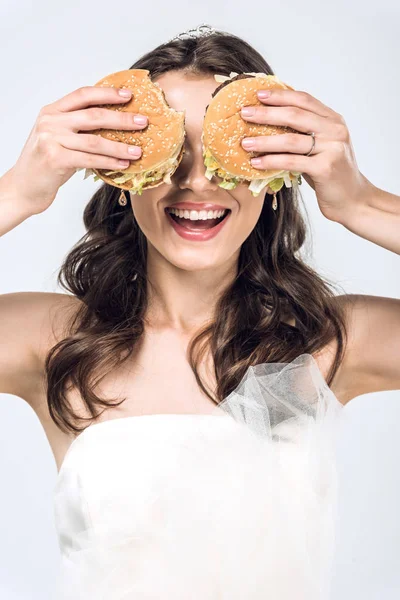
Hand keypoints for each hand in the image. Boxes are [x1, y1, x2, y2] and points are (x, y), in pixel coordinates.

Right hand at [9, 86, 147, 214]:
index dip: (107, 93)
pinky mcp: (55, 159)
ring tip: (138, 151)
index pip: (83, 95)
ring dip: (120, 147)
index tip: (129, 95)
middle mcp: (50, 122)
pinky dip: (109, 162)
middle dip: (122, 119)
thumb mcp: (58, 138)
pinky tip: (123, 165)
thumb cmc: (46, 163)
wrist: (24, 187)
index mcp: (52, 111)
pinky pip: (90, 160)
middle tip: (143, 122)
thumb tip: (116, 125)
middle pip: (93, 116)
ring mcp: (51, 140)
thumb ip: (78, 128)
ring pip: (95, 141)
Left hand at [240, 88, 373, 222]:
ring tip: (244, 142)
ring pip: (290, 140)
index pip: (304, 99)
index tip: (258, 94)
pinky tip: (255, 163)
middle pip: (295, 115)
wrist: (353, 200)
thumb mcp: (320, 147)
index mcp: (333, 120)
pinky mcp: (326, 168)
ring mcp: (332, 148)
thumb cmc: (330, 174)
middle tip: (244, 113)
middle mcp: (335, 130)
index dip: (280, 95)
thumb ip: (304, 133)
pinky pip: (291, 162)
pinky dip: (271, 161)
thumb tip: (269, 122)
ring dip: (264, 140)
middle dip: (267, 113)